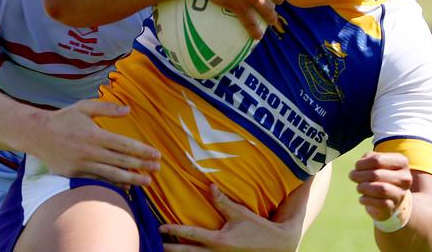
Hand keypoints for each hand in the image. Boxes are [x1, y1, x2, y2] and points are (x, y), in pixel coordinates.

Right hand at [30, 99, 160, 186]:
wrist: (37, 134)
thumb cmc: (63, 118)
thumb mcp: (85, 107)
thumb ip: (107, 108)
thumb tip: (128, 110)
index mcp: (95, 135)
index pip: (125, 145)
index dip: (142, 151)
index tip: (156, 155)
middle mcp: (91, 152)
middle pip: (122, 161)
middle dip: (142, 166)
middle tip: (158, 168)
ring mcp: (83, 165)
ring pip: (112, 174)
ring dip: (132, 179)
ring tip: (147, 182)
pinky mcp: (75, 174)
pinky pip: (98, 180)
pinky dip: (113, 184)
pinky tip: (126, 186)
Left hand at [159, 184, 297, 251]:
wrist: (276, 246)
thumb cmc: (257, 228)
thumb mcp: (240, 213)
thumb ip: (222, 201)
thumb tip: (209, 185)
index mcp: (219, 240)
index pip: (191, 234)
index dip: (175, 230)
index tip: (161, 228)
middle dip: (171, 249)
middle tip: (155, 243)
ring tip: (165, 249)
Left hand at [348, 151, 412, 220]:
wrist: (390, 195)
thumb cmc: (380, 173)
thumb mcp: (376, 161)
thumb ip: (368, 158)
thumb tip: (360, 167)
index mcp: (401, 162)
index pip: (377, 160)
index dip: (362, 163)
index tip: (357, 166)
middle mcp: (405, 178)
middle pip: (376, 174)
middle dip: (360, 175)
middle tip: (353, 176)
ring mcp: (401, 193)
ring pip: (381, 190)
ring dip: (363, 188)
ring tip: (359, 187)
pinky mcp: (394, 206)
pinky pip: (379, 203)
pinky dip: (366, 200)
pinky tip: (362, 198)